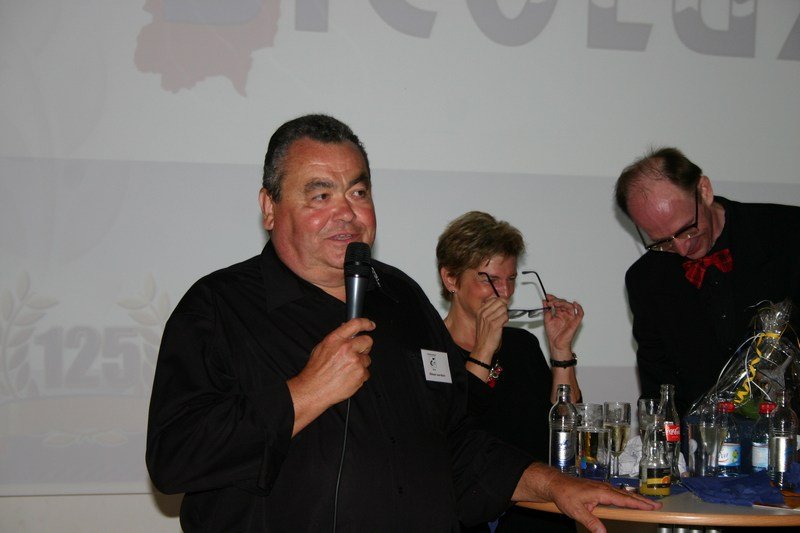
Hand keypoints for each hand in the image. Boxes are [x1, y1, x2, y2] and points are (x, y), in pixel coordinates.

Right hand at [288, 318, 374, 434]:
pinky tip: (348, 378)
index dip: (366, 323)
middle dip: (364, 346)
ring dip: (360, 363)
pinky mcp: (360, 374)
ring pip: (367, 359)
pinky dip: (359, 376)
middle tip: (357, 353)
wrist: (314, 390)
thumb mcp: (321, 348)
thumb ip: (337, 340)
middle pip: (367, 341)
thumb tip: (348, 334)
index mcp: (336, 339)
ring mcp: (355, 362)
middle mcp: (346, 348)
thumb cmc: (315, 371)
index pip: (356, 324)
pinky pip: (366, 373)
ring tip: (346, 370)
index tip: (371, 325)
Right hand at [472, 296, 508, 362]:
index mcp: (480, 311)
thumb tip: (499, 303)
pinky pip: (505, 316)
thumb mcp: (481, 320)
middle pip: (500, 302)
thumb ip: (488, 310)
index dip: (500, 301)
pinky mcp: (495, 324)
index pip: (493, 299)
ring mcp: (489, 319)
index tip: (502, 305)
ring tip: (501, 320)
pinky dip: (506, 320)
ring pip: (503, 309)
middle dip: (504, 307)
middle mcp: (484, 314)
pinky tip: (502, 323)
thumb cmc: (483, 335)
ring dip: (505, 314)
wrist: (482, 346)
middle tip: (503, 313)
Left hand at [542, 293, 582, 355]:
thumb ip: (546, 311)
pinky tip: (575, 304)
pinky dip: (579, 308)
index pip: (557, 303)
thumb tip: (545, 302)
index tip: (547, 296)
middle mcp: (565, 314)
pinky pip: (580, 314)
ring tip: (555, 303)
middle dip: (556, 300)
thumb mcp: (547, 320)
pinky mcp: (575, 322)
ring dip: (563, 303)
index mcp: (559, 313)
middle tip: (550, 301)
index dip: (553, 298)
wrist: (556, 344)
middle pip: (563, 303)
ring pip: (570, 306)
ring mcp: (571, 317)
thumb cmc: (553, 334)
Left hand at [548, 473, 659, 532]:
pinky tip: (631, 500)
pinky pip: (617, 493)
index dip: (638, 504)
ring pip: (623, 494)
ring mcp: (602, 488)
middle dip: (643, 501)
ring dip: (637, 499)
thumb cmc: (565, 495)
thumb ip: (591, 522)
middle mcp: (604, 488)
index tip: (651, 507)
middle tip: (658, 505)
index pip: (624, 500)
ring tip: (650, 504)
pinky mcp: (599, 489)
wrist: (556, 484)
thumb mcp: (576, 511)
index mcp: (601, 492)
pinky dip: (628, 497)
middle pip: (627, 495)